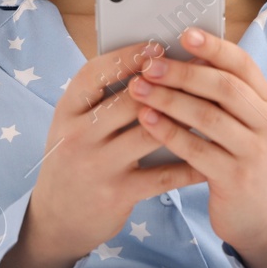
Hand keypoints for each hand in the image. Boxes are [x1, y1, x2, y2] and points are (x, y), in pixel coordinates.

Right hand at [24, 38, 206, 263]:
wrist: (55, 220)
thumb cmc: (74, 161)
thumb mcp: (74, 126)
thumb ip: (102, 100)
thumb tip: (151, 65)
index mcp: (66, 111)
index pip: (94, 73)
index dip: (126, 57)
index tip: (157, 47)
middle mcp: (78, 136)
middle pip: (128, 101)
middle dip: (167, 85)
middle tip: (198, 72)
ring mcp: (97, 166)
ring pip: (149, 134)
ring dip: (183, 120)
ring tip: (211, 109)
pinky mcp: (117, 194)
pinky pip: (162, 175)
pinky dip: (189, 166)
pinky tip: (208, 157)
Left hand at [129, 26, 266, 254]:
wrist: (255, 216)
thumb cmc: (236, 159)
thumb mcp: (239, 123)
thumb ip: (218, 94)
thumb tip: (177, 56)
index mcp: (266, 101)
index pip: (243, 64)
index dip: (213, 47)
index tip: (183, 34)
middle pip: (224, 87)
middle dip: (183, 73)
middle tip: (149, 65)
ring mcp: (254, 152)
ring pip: (209, 117)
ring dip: (169, 100)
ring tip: (138, 88)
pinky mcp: (235, 178)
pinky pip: (197, 150)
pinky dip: (169, 132)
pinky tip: (146, 120)